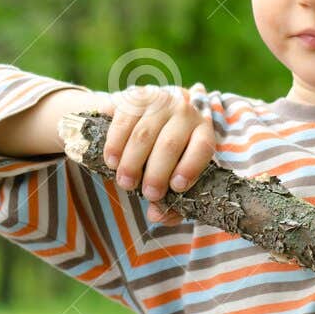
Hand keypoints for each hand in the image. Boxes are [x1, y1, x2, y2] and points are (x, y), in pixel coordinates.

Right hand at [98, 85, 215, 222]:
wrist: (146, 114)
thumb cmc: (164, 153)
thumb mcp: (174, 172)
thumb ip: (171, 199)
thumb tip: (158, 216)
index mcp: (202, 129)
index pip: (202, 147)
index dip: (191, 168)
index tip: (177, 187)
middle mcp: (184, 110)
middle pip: (170, 144)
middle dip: (157, 173)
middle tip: (147, 194)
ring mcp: (159, 100)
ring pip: (144, 135)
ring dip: (132, 163)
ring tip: (126, 183)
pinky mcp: (134, 96)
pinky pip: (123, 122)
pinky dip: (115, 145)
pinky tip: (112, 162)